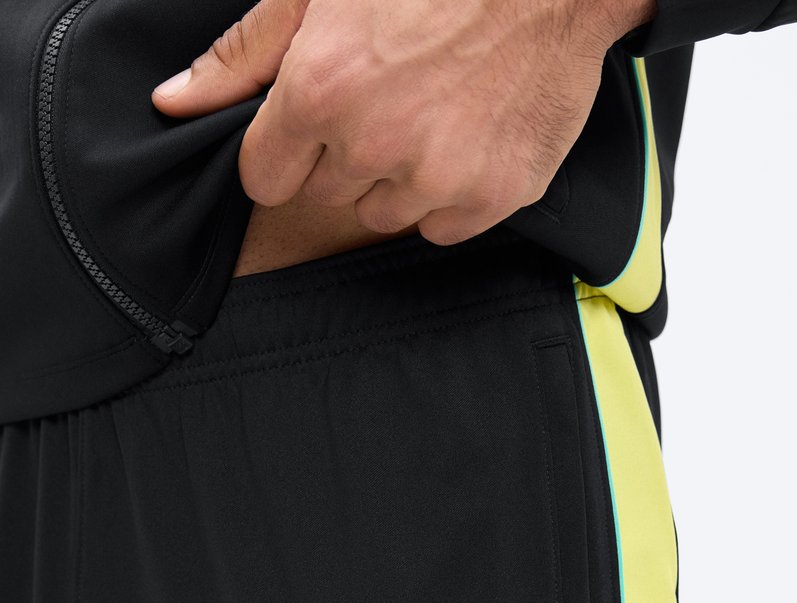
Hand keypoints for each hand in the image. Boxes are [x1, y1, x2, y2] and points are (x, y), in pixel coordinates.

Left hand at [152, 0, 655, 245]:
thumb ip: (243, 53)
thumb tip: (174, 102)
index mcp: (320, 92)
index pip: (264, 178)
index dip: (284, 149)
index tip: (310, 124)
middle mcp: (375, 146)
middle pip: (326, 194)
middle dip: (343, 153)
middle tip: (388, 93)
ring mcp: (438, 178)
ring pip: (385, 212)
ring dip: (398, 175)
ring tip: (433, 107)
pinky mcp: (492, 197)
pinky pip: (443, 226)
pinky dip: (449, 193)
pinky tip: (467, 134)